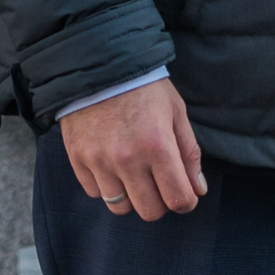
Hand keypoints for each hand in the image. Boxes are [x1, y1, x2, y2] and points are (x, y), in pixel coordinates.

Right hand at [58, 78, 206, 219]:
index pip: (178, 199)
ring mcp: (99, 160)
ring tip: (132, 174)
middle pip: (150, 211)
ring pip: (120, 206)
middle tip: (158, 184)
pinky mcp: (77, 158)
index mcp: (158, 145)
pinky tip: (110, 164)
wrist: (97, 62)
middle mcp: (128, 158)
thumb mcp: (175, 111)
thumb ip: (189, 152)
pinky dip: (104, 185)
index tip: (184, 194)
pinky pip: (94, 192)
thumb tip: (197, 190)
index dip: (186, 202)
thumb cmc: (143, 86)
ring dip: (130, 196)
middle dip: (160, 202)